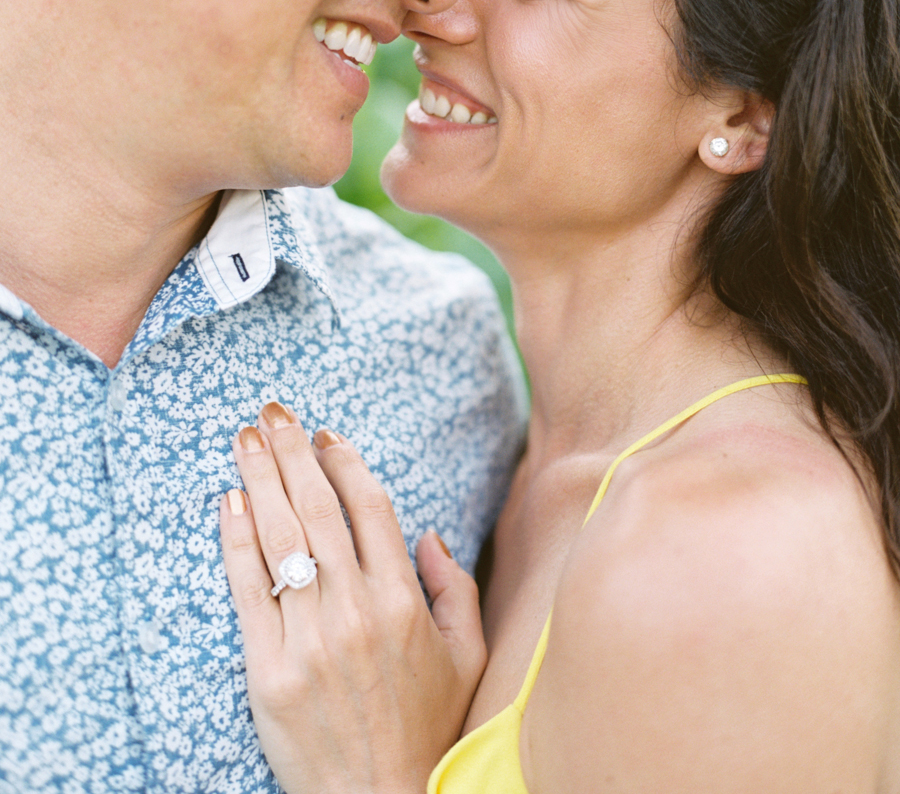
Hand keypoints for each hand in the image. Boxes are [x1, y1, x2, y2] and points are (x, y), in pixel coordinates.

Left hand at [219, 401, 486, 793]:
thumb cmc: (427, 730)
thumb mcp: (467, 656)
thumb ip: (454, 588)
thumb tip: (428, 533)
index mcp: (405, 601)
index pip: (370, 507)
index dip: (345, 462)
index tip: (325, 434)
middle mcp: (358, 610)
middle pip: (319, 508)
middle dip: (292, 451)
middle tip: (272, 411)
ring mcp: (311, 639)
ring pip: (283, 537)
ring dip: (261, 478)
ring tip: (245, 437)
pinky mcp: (270, 670)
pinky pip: (249, 589)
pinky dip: (237, 539)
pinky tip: (230, 502)